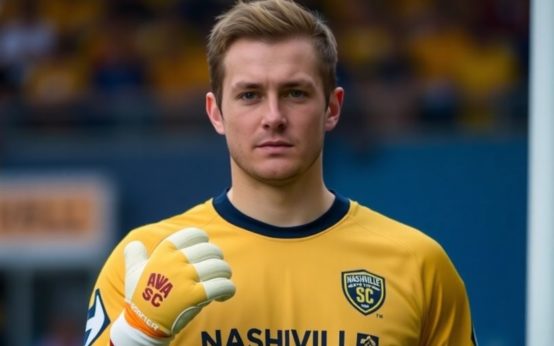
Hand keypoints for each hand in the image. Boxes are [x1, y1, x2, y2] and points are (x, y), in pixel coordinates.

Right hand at [111, 228, 234, 344]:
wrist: (143, 324)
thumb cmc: (141, 296)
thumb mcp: (133, 271)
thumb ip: (134, 254)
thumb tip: (135, 244)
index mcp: (164, 252)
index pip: (193, 234)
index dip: (203, 239)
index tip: (205, 250)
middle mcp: (175, 261)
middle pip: (210, 250)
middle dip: (217, 258)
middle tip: (215, 269)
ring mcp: (186, 278)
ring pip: (219, 266)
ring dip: (225, 273)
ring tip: (221, 280)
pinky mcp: (195, 296)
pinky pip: (222, 285)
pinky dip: (228, 289)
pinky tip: (224, 295)